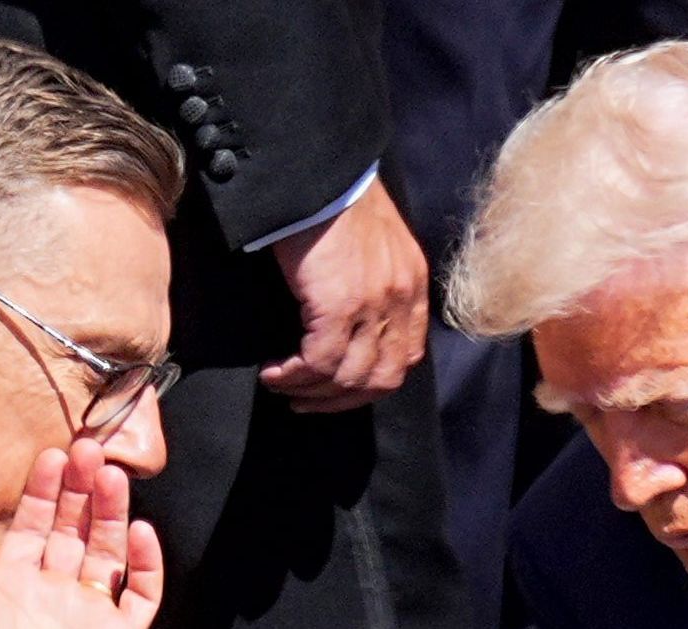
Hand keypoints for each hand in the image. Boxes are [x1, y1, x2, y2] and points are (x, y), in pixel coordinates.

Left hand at [0, 441, 162, 628]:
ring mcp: (88, 615)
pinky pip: (140, 595)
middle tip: (87, 450)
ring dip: (111, 513)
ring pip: (107, 550)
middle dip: (81, 489)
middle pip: (74, 528)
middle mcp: (53, 593)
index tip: (49, 455)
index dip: (43, 489)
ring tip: (111, 476)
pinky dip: (144, 564)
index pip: (34, 523)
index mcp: (12, 584)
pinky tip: (137, 532)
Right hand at [261, 178, 428, 413]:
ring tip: (283, 385)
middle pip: (383, 377)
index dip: (373, 382)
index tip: (340, 387)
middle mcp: (401, 297)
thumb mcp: (371, 242)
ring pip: (349, 377)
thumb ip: (374, 281)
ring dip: (312, 391)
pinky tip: (274, 372)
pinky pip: (319, 362)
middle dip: (343, 400)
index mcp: (412, 282)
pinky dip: (294, 375)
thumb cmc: (332, 198)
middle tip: (308, 400)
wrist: (316, 168)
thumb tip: (350, 320)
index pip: (407, 355)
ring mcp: (374, 303)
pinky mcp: (339, 304)